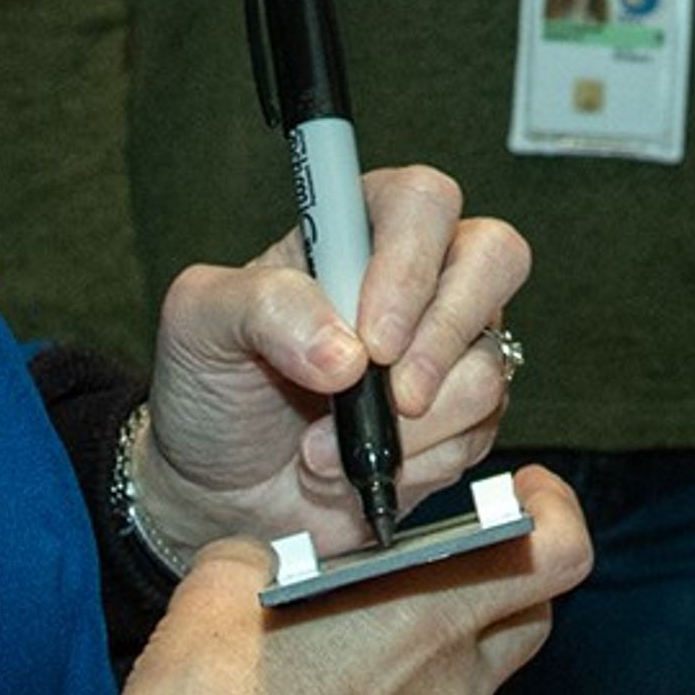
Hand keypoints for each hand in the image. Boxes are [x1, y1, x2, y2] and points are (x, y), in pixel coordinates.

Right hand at [124, 465, 590, 694]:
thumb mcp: (216, 595)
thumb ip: (258, 556)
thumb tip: (261, 563)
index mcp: (425, 616)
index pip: (557, 555)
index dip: (555, 511)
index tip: (526, 490)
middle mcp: (449, 681)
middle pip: (528, 615)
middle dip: (503, 576)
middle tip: (447, 556)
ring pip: (477, 672)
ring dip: (446, 640)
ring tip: (370, 625)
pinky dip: (406, 690)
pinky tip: (343, 681)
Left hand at [143, 166, 531, 556]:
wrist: (220, 491)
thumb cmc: (215, 391)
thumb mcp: (201, 326)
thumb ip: (263, 307)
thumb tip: (342, 347)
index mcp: (355, 233)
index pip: (422, 202)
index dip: (410, 264)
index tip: (371, 337)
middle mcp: (416, 280)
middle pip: (493, 258)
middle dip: (442, 338)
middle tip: (390, 393)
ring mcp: (447, 348)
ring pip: (488, 362)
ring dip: (410, 426)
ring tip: (329, 447)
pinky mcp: (461, 418)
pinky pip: (479, 433)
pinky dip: (415, 464)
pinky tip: (359, 467)